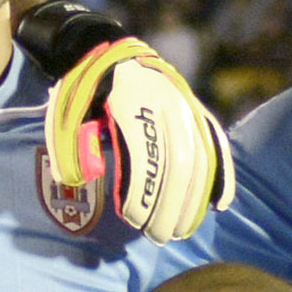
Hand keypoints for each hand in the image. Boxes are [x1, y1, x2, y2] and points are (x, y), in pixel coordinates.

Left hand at [46, 37, 233, 242]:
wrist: (112, 54)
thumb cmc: (86, 91)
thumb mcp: (68, 112)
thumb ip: (73, 146)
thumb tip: (85, 178)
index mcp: (133, 104)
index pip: (147, 159)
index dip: (143, 195)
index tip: (134, 221)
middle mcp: (168, 105)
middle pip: (181, 166)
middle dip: (171, 207)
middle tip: (158, 237)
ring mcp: (187, 107)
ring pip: (202, 160)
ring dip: (194, 201)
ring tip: (181, 231)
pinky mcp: (196, 111)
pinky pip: (217, 145)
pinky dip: (223, 175)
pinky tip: (220, 204)